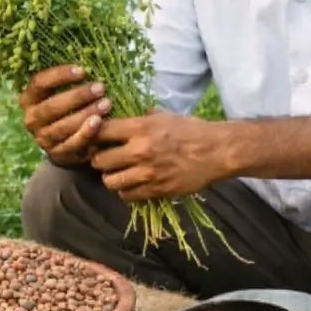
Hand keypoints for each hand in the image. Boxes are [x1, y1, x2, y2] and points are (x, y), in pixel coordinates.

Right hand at [18, 64, 112, 166]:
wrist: (63, 143)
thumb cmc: (65, 108)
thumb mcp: (58, 93)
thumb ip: (66, 81)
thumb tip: (90, 58)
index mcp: (28, 99)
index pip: (39, 83)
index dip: (59, 75)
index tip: (82, 70)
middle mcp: (31, 119)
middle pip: (52, 106)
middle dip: (78, 96)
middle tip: (100, 87)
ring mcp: (43, 138)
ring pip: (63, 125)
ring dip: (86, 113)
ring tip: (106, 103)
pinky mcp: (57, 153)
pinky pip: (73, 143)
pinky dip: (87, 133)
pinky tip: (100, 122)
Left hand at [89, 112, 228, 200]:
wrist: (217, 151)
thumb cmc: (191, 130)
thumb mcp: (163, 116)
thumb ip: (139, 118)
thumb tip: (120, 115)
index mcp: (140, 128)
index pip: (100, 131)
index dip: (93, 135)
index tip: (96, 138)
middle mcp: (140, 151)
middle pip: (99, 160)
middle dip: (99, 159)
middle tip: (106, 158)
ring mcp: (147, 173)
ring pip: (109, 181)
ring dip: (111, 177)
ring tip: (118, 172)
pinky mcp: (157, 190)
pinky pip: (127, 195)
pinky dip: (126, 190)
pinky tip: (133, 182)